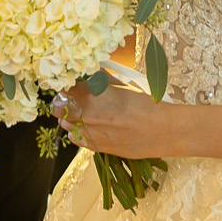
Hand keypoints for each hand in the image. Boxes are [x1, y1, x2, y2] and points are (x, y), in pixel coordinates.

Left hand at [53, 81, 174, 160]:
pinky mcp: (96, 147)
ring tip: (82, 114)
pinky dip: (78, 133)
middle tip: (70, 99)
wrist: (161, 130)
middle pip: (60, 108)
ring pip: (66, 125)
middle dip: (63, 103)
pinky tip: (87, 127)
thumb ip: (103, 80)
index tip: (69, 85)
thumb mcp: (123, 86)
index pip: (65, 88)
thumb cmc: (145, 105)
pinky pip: (77, 139)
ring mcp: (90, 132)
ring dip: (70, 118)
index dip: (66, 86)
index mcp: (92, 95)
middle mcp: (86, 114)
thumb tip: (92, 73)